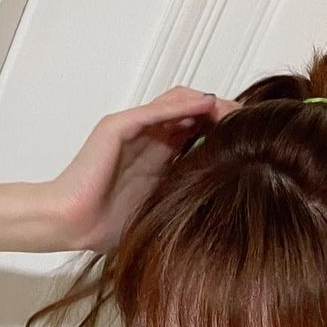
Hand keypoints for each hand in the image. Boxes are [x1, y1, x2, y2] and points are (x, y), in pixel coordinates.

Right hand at [47, 85, 241, 252]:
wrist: (71, 224)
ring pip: (177, 102)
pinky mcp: (118, 127)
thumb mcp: (162, 207)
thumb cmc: (107, 223)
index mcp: (158, 155)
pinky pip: (155, 111)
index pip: (197, 128)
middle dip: (223, 111)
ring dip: (208, 103)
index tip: (254, 135)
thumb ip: (186, 193)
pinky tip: (207, 106)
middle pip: (192, 110)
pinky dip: (181, 106)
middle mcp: (148, 137)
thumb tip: (228, 198)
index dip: (224, 127)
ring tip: (235, 110)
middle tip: (252, 118)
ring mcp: (132, 128)